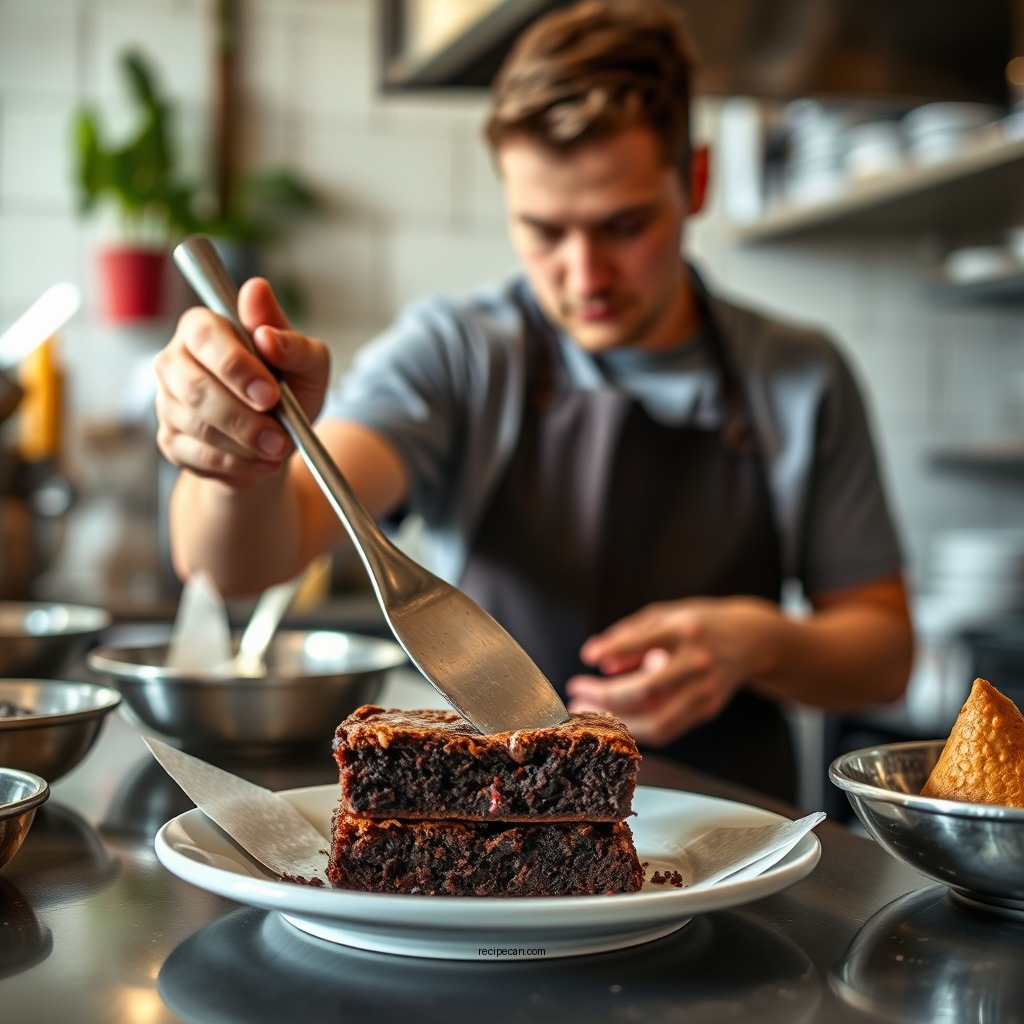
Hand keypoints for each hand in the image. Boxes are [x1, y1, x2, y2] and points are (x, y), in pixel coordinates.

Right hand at [155, 278, 330, 488]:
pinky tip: (262, 460)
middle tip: (280, 435)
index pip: (204, 335)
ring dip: (246, 444)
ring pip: (198, 427)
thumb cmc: (289, 388)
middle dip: (243, 417)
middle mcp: (176, 361)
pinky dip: (238, 464)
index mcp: (204, 327)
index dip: (236, 367)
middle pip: (195, 388)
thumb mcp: (308, 364)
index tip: (270, 394)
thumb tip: (268, 333)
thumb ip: (294, 344)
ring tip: (279, 447)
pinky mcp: (171, 441)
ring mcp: (167, 402)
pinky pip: (199, 457)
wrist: (280, 438)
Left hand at [564, 597, 780, 746]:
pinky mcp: (708, 709)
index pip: (643, 642)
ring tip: (589, 710)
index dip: (612, 651)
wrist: (751, 639)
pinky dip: (636, 728)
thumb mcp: (665, 615)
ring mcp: (705, 690)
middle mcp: (697, 662)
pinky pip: (667, 729)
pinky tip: (615, 717)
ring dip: (616, 720)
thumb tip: (596, 657)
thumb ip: (629, 634)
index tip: (587, 659)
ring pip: (656, 720)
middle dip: (604, 695)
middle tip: (578, 692)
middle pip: (646, 690)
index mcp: (685, 630)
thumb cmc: (699, 624)